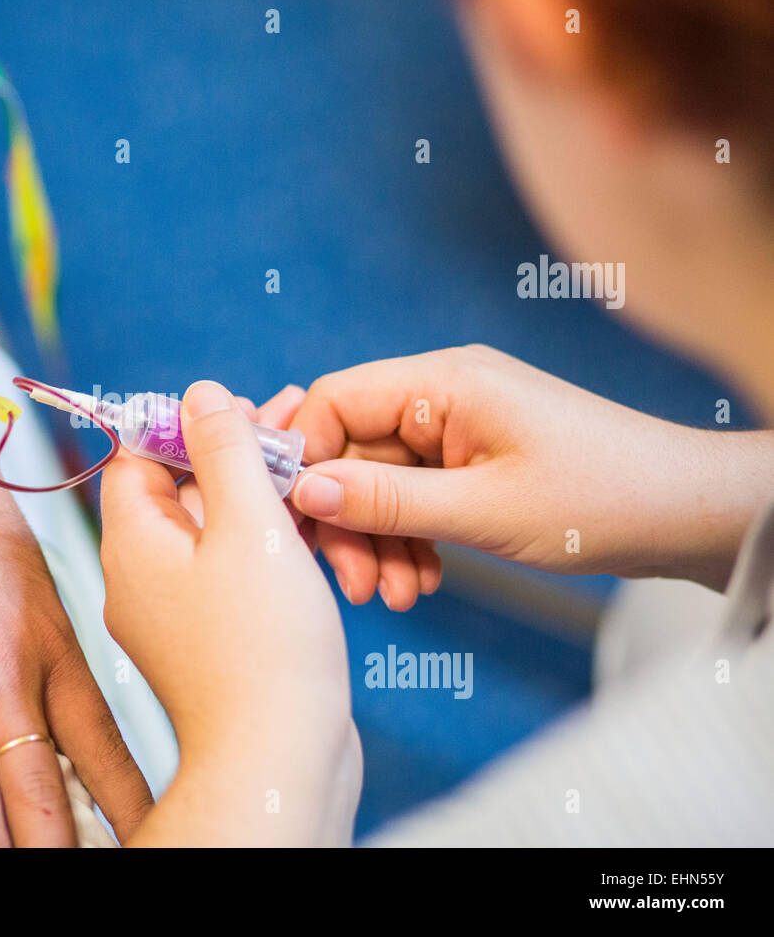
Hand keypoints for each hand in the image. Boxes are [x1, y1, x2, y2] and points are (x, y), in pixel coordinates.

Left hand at [100, 381, 355, 844]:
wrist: (279, 760)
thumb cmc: (263, 645)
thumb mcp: (249, 524)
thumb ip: (225, 450)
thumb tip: (200, 393)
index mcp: (132, 544)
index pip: (139, 458)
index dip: (189, 428)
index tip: (246, 417)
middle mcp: (140, 579)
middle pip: (183, 494)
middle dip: (241, 465)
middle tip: (298, 442)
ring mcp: (175, 616)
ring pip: (217, 537)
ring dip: (267, 511)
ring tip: (323, 492)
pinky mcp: (211, 644)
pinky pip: (233, 579)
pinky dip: (270, 556)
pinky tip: (320, 546)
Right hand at [288, 344, 773, 595]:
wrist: (687, 514)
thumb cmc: (601, 499)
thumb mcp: (482, 510)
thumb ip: (385, 501)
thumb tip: (300, 491)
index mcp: (444, 382)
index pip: (334, 401)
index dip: (301, 458)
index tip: (290, 520)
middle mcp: (444, 394)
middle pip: (353, 449)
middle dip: (345, 518)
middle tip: (353, 582)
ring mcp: (459, 427)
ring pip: (380, 480)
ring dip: (377, 538)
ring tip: (392, 595)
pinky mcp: (473, 459)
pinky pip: (414, 494)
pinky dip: (408, 537)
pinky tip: (419, 580)